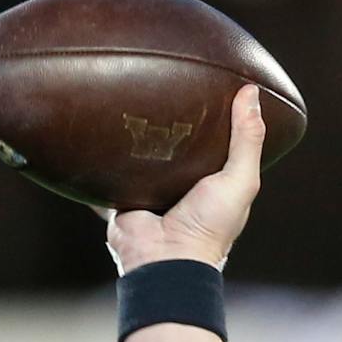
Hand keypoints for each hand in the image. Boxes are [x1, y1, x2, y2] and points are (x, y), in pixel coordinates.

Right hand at [104, 85, 264, 273]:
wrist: (166, 257)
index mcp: (211, 183)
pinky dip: (97, 159)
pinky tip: (91, 133)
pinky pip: (104, 173)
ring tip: (126, 98)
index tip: (207, 86)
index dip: (212, 119)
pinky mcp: (119, 196)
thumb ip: (247, 139)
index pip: (212, 144)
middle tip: (160, 84)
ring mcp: (148, 191)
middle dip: (167, 123)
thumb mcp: (241, 180)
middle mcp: (179, 186)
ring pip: (138, 156)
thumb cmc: (209, 225)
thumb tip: (250, 93)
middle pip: (172, 147)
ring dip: (134, 136)